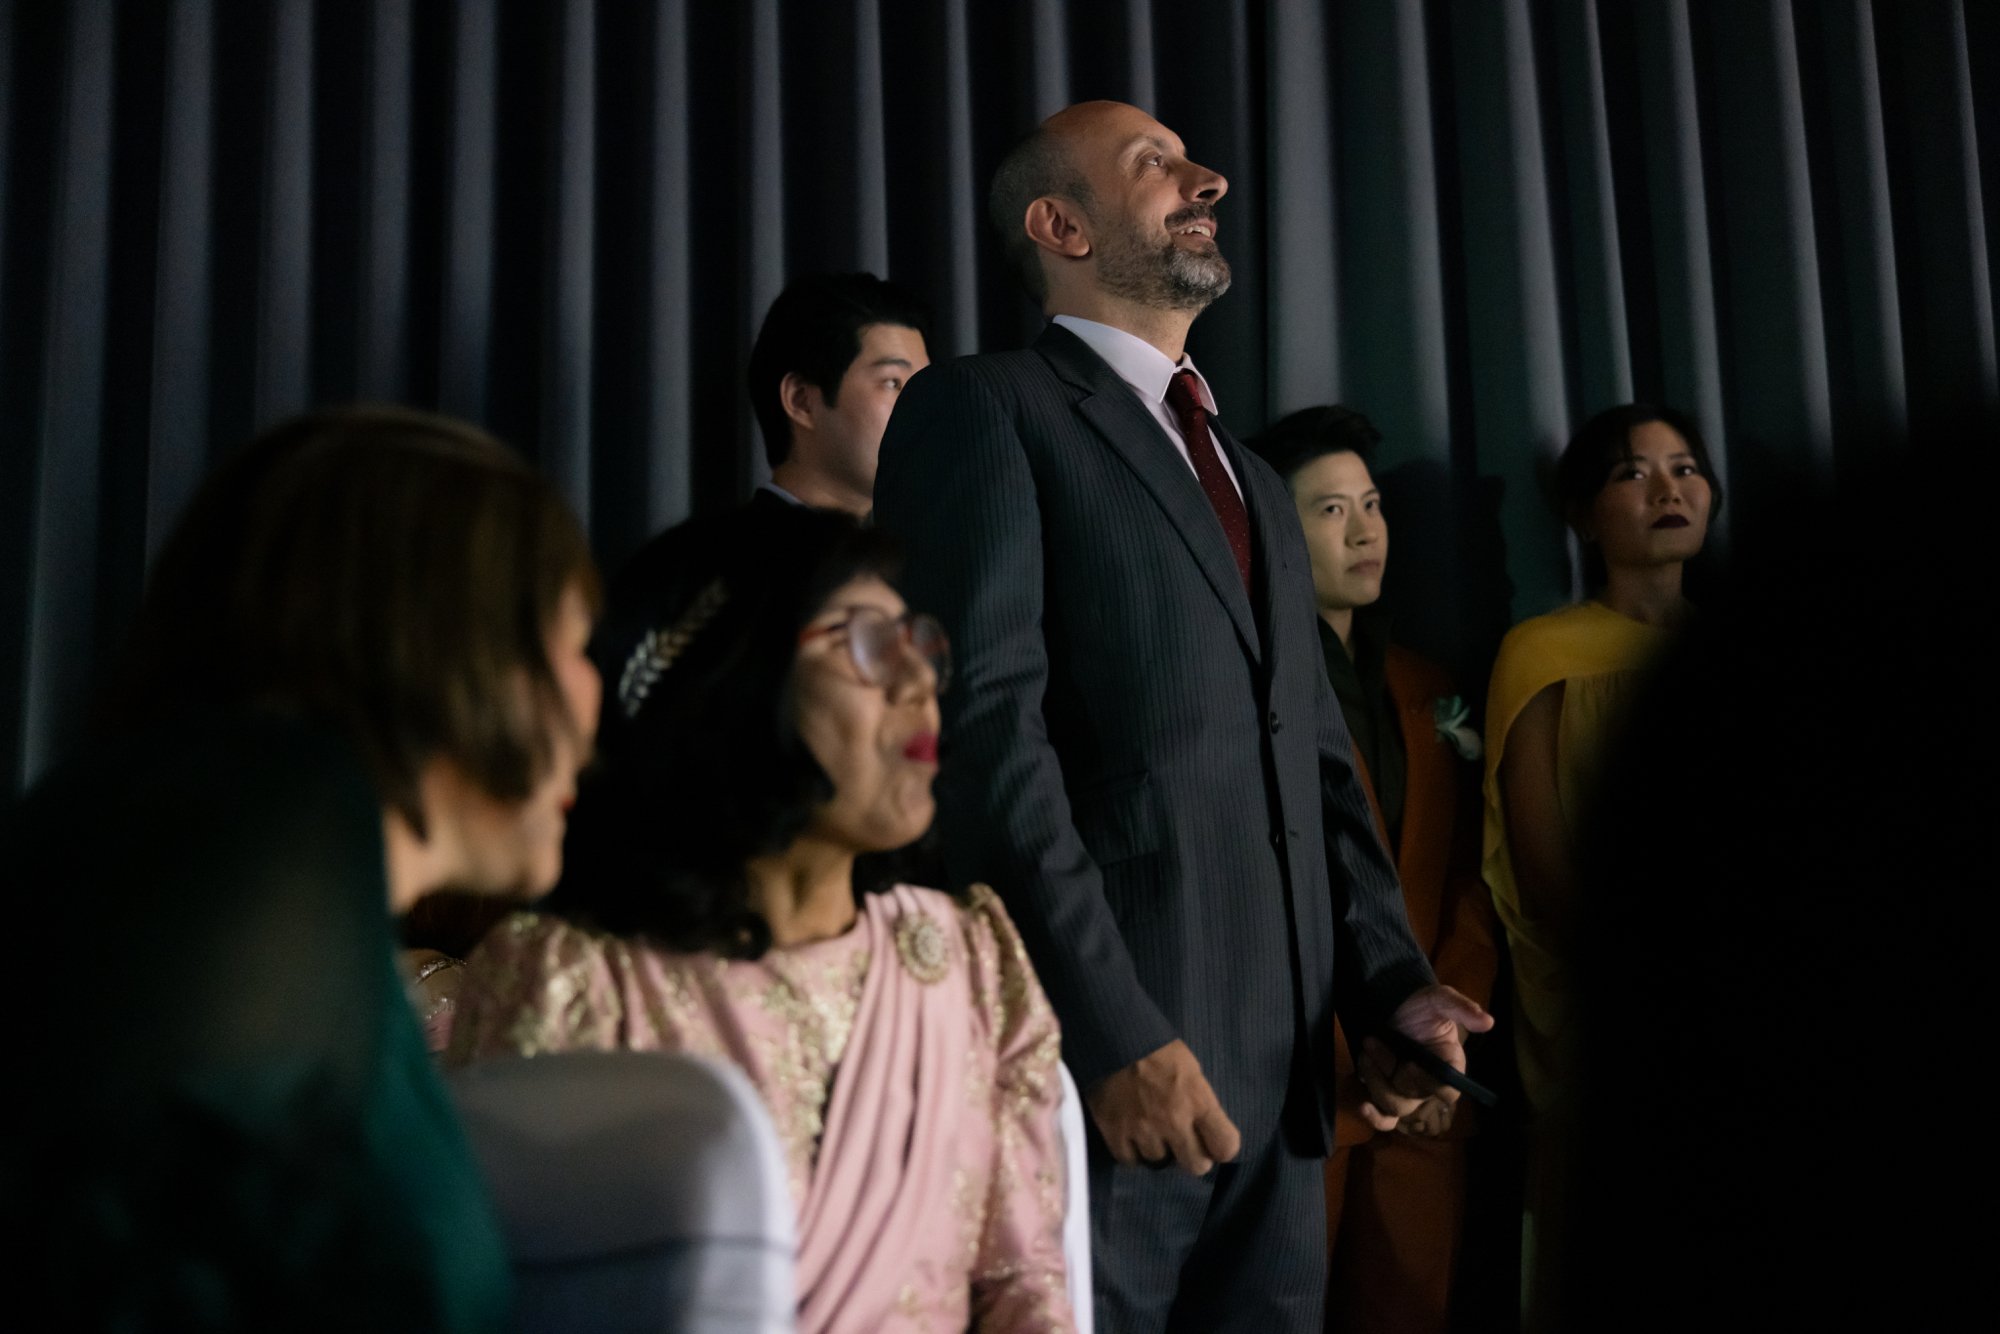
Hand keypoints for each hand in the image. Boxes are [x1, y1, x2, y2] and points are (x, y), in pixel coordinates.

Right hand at [1086, 1039, 1241, 1175]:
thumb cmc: (1156, 1048)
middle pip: (1196, 1166)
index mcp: (1198, 1100)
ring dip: (1158, 1150)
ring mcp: (1143, 1129)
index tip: (1212, 1142)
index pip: (1226, 1147)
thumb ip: (1200, 1104)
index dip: (1221, 1147)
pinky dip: (1132, 1152)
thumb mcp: (1191, 1070)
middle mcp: (1174, 1121)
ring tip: (1152, 1131)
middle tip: (1182, 1142)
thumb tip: (1204, 1132)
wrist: (1112, 1036)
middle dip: (1192, 1156)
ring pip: (1160, 1163)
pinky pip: (1130, 1161)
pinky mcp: (1114, 1133)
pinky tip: (1132, 1136)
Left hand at [1357, 984, 1492, 1131]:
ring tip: (1368, 1049)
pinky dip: (1375, 1117)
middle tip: (1375, 1042)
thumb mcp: (1440, 999)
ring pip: (1394, 1106)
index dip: (1429, 1083)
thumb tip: (1488, 1022)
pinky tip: (1364, 1106)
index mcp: (1449, 1066)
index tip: (1412, 1063)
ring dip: (1375, 1078)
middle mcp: (1430, 1084)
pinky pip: (1384, 1117)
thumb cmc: (1421, 1005)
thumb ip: (1462, 1008)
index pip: (1448, 1092)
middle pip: (1414, 1099)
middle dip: (1390, 1070)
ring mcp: (1407, 1091)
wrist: (1392, 1002)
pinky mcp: (1386, 1092)